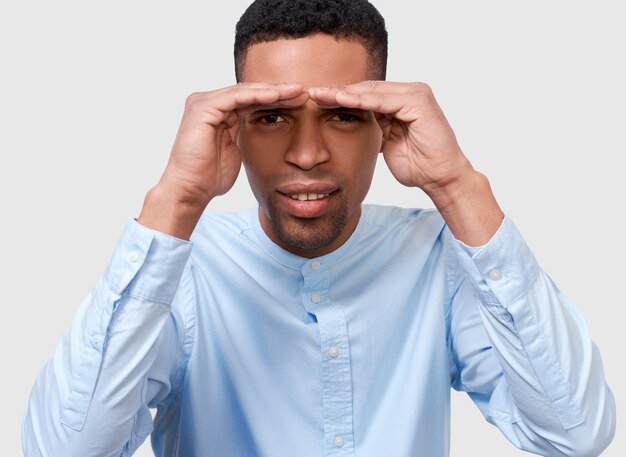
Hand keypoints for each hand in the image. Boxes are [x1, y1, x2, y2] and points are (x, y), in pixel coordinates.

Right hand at [160, 82, 308, 204]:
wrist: (191, 190)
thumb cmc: (210, 177)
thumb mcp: (235, 150)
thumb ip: (243, 134)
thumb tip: (262, 128)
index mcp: (218, 112)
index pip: (251, 100)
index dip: (277, 99)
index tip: (300, 102)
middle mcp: (209, 103)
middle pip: (250, 92)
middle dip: (278, 91)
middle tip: (303, 92)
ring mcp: (203, 103)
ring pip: (245, 91)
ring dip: (272, 90)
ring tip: (296, 91)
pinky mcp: (202, 108)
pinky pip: (235, 97)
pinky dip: (257, 95)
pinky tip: (276, 96)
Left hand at [308, 81, 472, 194]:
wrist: (440, 179)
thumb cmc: (418, 165)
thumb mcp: (388, 143)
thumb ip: (376, 129)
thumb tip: (353, 125)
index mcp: (402, 101)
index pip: (365, 94)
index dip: (340, 98)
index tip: (316, 102)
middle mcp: (410, 93)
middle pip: (366, 89)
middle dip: (338, 92)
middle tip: (312, 93)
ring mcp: (416, 95)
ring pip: (373, 91)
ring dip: (345, 94)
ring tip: (320, 95)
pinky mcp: (419, 102)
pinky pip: (384, 100)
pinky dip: (362, 100)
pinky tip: (342, 100)